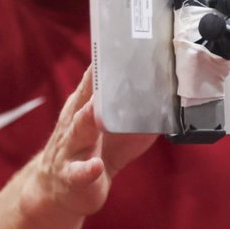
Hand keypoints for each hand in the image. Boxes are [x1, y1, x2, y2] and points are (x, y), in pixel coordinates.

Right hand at [30, 67, 155, 216]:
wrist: (61, 188)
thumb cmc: (93, 149)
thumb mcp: (111, 125)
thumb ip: (133, 107)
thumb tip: (168, 90)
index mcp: (85, 105)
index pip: (95, 78)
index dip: (106, 60)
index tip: (120, 40)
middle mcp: (74, 121)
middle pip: (84, 98)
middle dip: (95, 84)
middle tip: (105, 66)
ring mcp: (71, 148)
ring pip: (78, 130)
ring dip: (86, 118)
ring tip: (94, 109)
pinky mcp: (71, 175)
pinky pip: (78, 172)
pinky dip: (87, 169)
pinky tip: (95, 166)